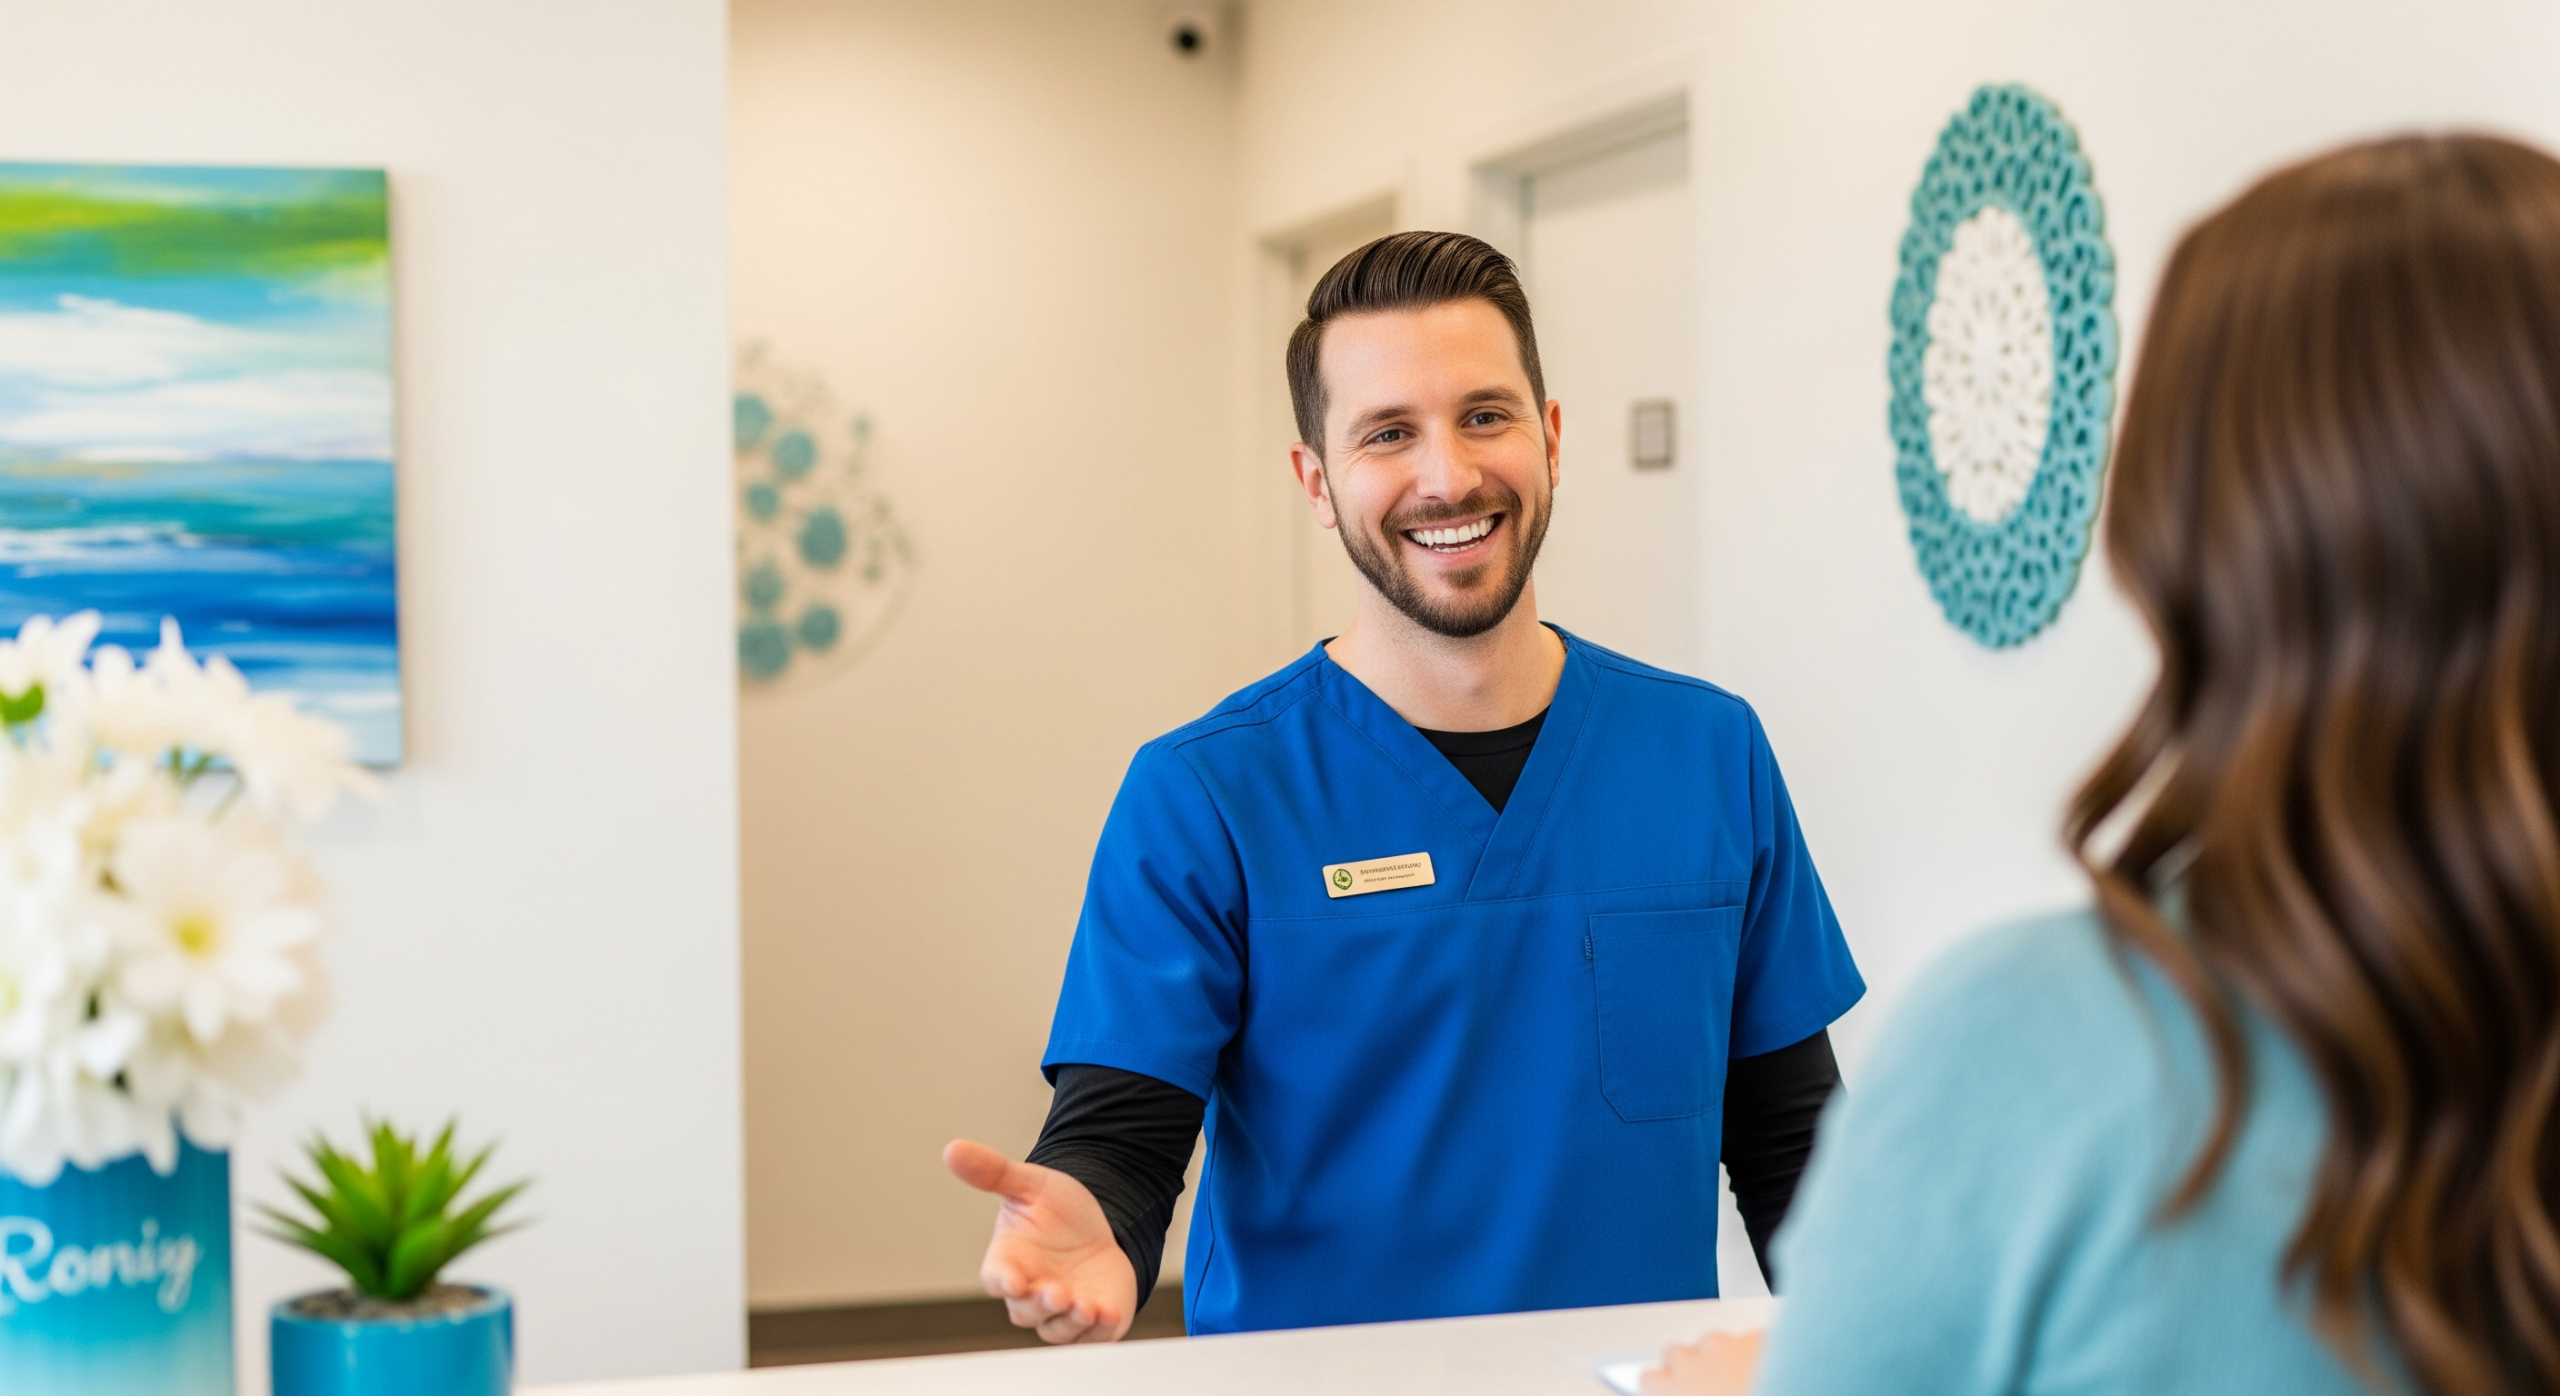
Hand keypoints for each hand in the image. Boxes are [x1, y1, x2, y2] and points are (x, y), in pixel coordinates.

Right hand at [942, 1138, 1138, 1343]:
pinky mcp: (1092, 1322)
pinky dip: (1097, 1331)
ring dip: (1069, 1321)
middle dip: (1041, 1304)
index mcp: (1009, 1262)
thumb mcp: (1030, 1185)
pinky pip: (1091, 1336)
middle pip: (1026, 1311)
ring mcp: (1061, 1312)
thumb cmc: (1056, 1212)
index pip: (996, 1278)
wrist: (1100, 1228)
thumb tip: (953, 1149)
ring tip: (1085, 1306)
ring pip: (1056, 1329)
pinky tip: (1107, 1315)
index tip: (1011, 1280)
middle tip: (1058, 1293)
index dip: (1002, 1281)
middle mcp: (1031, 1292)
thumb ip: (994, 1173)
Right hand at [1639, 1329, 1765, 1395]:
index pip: (1649, 1379)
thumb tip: (1677, 1393)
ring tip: (1738, 1380)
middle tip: (1707, 1387)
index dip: (1660, 1387)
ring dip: (1718, 1357)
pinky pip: (1747, 1340)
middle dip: (1687, 1367)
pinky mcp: (1759, 1339)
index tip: (1669, 1392)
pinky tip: (1768, 1372)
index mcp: (1675, 1392)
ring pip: (1711, 1341)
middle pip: (1675, 1354)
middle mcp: (1695, 1365)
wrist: (1798, 1393)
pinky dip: (1753, 1352)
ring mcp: (1728, 1348)